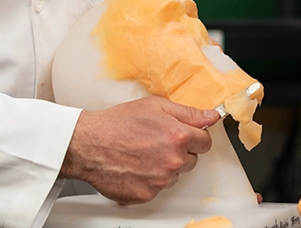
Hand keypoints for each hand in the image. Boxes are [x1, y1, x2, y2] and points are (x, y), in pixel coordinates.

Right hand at [60, 96, 218, 203]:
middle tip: (157, 143)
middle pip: (192, 160)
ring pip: (175, 175)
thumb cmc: (117, 124)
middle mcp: (173, 160)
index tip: (186, 136)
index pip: (205, 142)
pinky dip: (150, 180)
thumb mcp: (154, 106)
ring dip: (166, 167)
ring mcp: (161, 180)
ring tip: (143, 155)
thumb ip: (188, 112)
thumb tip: (211, 116)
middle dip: (180, 152)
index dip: (195, 137)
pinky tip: (136, 167)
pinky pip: (158, 188)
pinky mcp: (148, 194)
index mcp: (178, 136)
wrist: (89, 144)